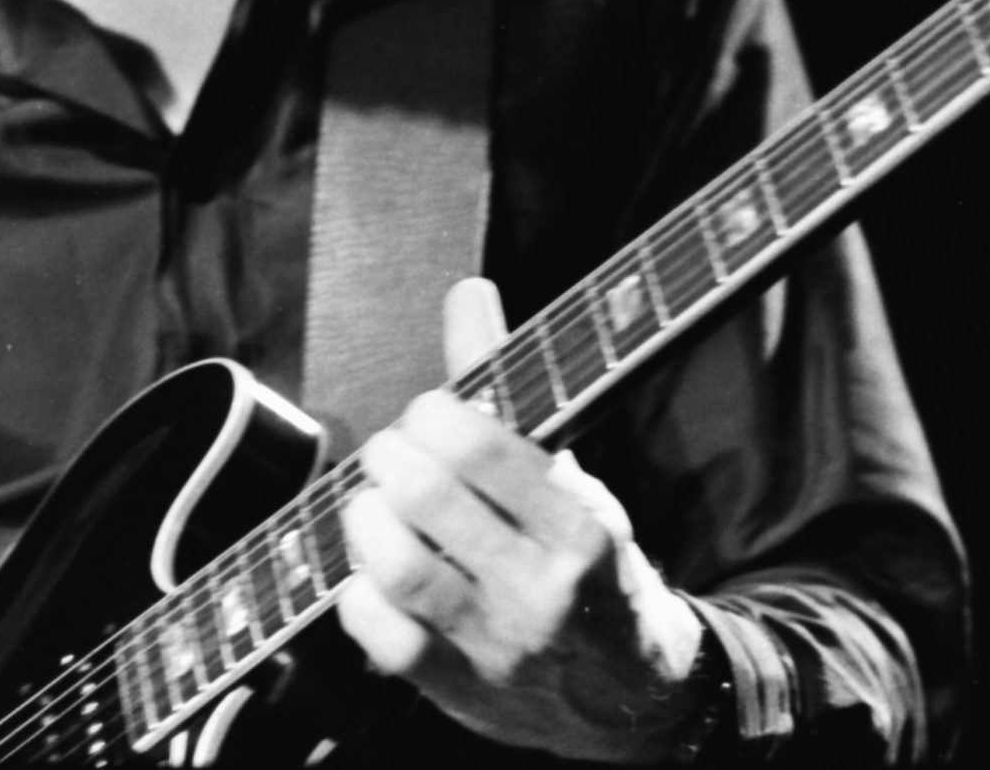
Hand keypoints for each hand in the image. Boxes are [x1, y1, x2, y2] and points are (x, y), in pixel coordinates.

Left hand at [335, 279, 711, 762]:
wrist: (630, 697)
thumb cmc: (590, 567)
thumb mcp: (572, 478)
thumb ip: (506, 389)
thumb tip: (467, 291)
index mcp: (580, 528)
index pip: (482, 447)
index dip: (433, 416)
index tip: (429, 415)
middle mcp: (541, 589)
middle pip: (430, 500)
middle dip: (392, 456)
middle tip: (393, 452)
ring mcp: (497, 644)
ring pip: (401, 568)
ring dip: (368, 519)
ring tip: (374, 504)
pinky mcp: (457, 688)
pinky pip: (383, 638)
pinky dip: (359, 593)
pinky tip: (368, 572)